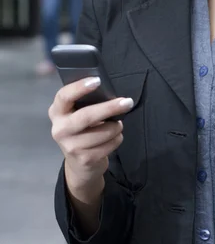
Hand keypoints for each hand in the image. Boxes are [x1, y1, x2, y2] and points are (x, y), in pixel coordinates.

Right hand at [48, 78, 133, 194]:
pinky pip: (109, 145)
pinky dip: (117, 139)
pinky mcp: (84, 159)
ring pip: (103, 132)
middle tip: (127, 102)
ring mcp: (70, 146)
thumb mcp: (77, 114)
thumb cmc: (82, 129)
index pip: (64, 96)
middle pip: (86, 116)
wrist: (79, 163)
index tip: (97, 80)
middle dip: (109, 108)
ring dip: (117, 126)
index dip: (79, 87)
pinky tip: (114, 138)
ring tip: (117, 125)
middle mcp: (59, 129)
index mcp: (57, 112)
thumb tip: (109, 94)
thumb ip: (86, 103)